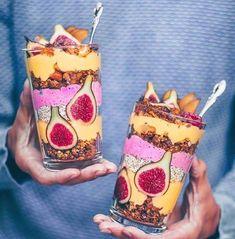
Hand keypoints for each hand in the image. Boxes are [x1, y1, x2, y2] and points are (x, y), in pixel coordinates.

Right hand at [7, 79, 116, 184]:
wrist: (25, 136)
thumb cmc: (22, 128)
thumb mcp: (22, 117)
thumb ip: (27, 103)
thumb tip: (31, 84)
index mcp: (31, 161)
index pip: (45, 176)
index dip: (60, 176)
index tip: (75, 172)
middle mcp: (46, 168)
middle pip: (68, 178)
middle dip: (86, 175)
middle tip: (103, 169)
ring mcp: (58, 166)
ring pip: (78, 174)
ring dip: (95, 172)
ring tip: (110, 168)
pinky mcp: (68, 162)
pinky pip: (82, 167)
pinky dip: (95, 166)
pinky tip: (108, 164)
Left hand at [94, 157, 220, 238]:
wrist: (204, 214)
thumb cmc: (206, 206)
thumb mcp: (203, 192)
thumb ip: (199, 176)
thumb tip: (193, 159)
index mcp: (180, 233)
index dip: (143, 237)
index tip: (127, 230)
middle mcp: (166, 234)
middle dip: (120, 233)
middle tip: (103, 224)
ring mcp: (157, 230)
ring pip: (134, 233)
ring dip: (115, 228)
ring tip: (100, 221)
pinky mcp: (152, 223)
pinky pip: (134, 225)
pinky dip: (120, 222)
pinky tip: (107, 217)